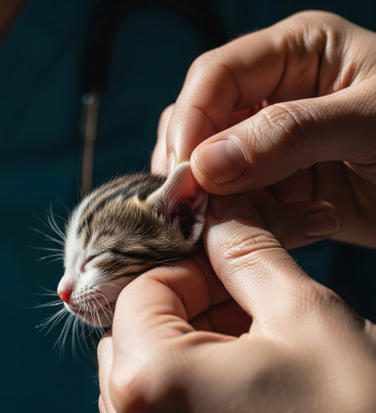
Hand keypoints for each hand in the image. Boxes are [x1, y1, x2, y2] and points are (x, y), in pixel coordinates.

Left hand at [66, 195, 375, 412]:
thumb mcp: (306, 317)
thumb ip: (248, 253)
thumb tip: (219, 216)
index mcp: (148, 380)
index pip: (142, 289)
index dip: (191, 270)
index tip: (232, 272)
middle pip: (136, 332)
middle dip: (190, 311)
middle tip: (249, 314)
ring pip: (144, 373)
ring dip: (190, 351)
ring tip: (253, 359)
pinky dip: (179, 394)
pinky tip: (226, 396)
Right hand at [152, 11, 375, 247]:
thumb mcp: (372, 119)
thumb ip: (289, 135)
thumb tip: (207, 164)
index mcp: (294, 54)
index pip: (215, 77)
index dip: (192, 122)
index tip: (186, 173)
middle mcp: (272, 96)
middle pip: (200, 123)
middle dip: (195, 166)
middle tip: (199, 206)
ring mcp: (270, 144)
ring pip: (212, 169)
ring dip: (223, 200)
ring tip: (256, 220)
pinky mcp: (275, 185)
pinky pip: (238, 202)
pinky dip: (249, 220)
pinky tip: (292, 228)